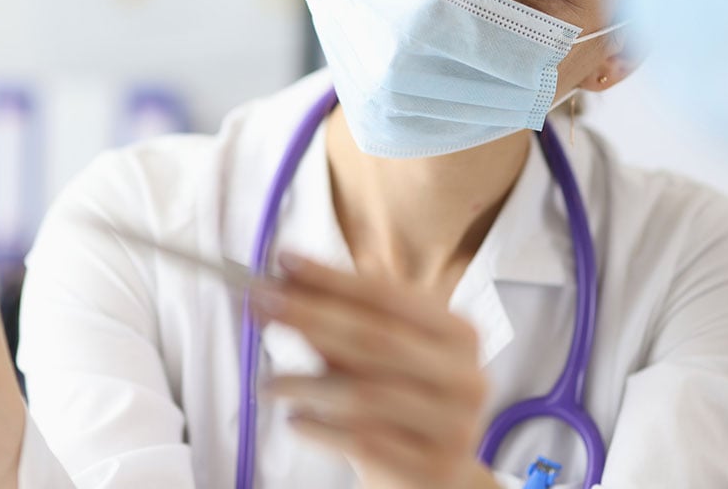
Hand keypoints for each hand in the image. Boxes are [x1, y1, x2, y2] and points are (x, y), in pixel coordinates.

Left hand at [251, 254, 495, 488]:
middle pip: (375, 338)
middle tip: (261, 303)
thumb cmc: (405, 398)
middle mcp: (465, 375)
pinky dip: (322, 429)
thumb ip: (344, 313)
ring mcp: (455, 425)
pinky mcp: (435, 469)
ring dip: (307, 383)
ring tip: (268, 382)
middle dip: (311, 316)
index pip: (386, 295)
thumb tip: (288, 271)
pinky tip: (293, 420)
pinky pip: (365, 443)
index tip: (284, 261)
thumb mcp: (386, 350)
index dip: (332, 277)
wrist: (438, 476)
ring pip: (366, 393)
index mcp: (459, 332)